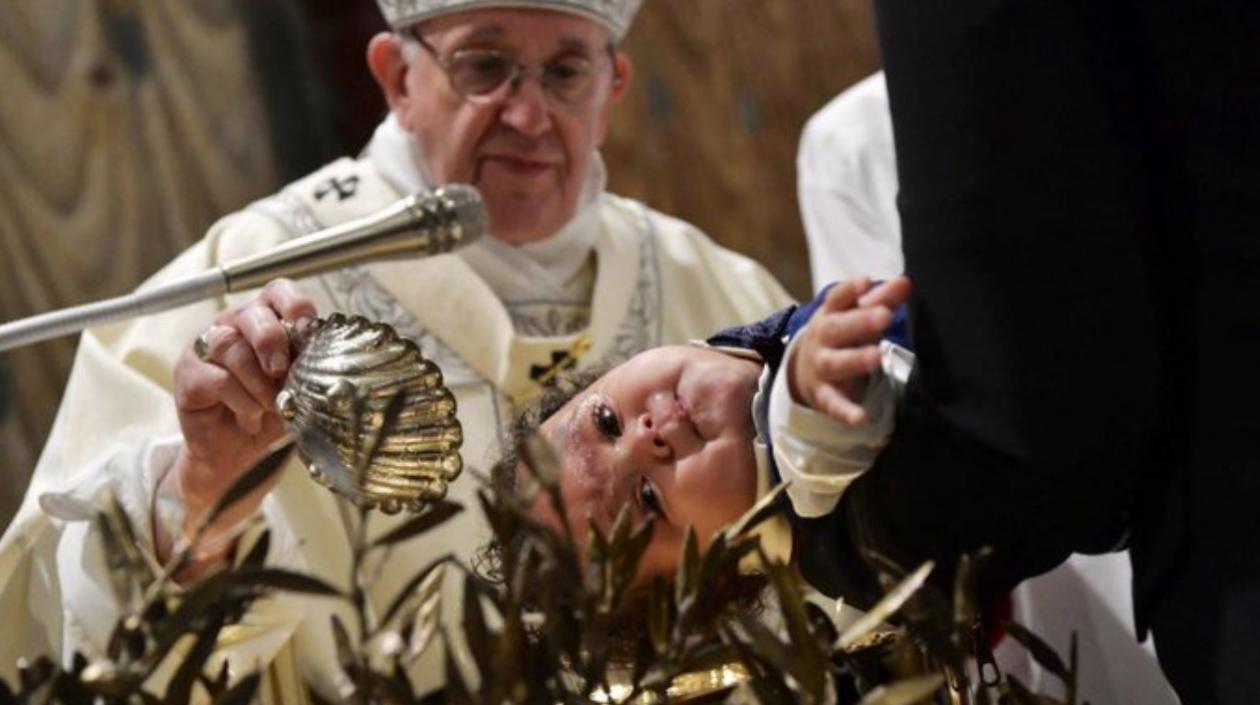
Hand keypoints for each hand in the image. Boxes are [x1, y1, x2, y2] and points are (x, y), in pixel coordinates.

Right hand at [158, 279, 315, 567]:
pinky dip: (240, 400)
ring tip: (269, 405)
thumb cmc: (273, 415)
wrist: (240, 458)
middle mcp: (234, 326)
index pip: (279, 292)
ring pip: (230, 344)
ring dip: (257, 380)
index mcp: (267, 320)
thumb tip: (330, 356)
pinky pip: (215, 377)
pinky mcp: (188, 375)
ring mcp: (206, 348)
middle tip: (282, 371)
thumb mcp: (299, 388)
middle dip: (272, 341)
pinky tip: (250, 416)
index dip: (295, 305)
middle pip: (251, 312)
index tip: (309, 330)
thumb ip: (308, 366)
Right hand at [787, 276, 911, 425]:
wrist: (804, 371)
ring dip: (855, 360)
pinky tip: (861, 417)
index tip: (865, 282)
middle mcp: (822, 340)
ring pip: (835, 364)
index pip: (837, 299)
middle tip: (884, 316)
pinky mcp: (825, 396)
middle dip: (859, 322)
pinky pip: (834, 404)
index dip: (849, 291)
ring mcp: (821, 368)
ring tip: (877, 357)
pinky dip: (846, 411)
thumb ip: (880, 299)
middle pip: (837, 329)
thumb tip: (905, 281)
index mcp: (830, 315)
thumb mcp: (855, 315)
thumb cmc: (841, 335)